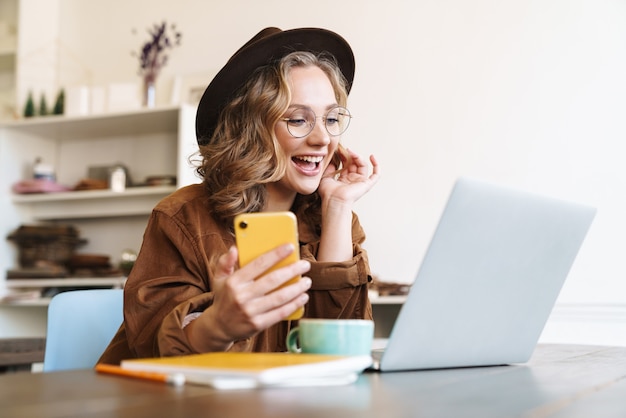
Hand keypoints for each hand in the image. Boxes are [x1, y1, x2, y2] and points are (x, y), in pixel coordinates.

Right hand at [187, 244, 310, 351]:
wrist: (219, 327)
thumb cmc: (224, 298)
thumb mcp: (219, 278)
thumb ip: (225, 262)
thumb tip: (234, 248)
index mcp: (234, 282)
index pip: (258, 264)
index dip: (276, 254)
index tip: (290, 247)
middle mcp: (242, 296)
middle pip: (273, 280)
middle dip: (292, 270)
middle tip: (305, 264)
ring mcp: (250, 311)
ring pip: (280, 297)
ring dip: (297, 288)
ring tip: (307, 281)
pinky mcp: (258, 324)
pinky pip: (280, 313)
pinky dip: (294, 304)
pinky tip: (303, 297)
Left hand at [318, 149, 379, 206]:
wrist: (334, 200)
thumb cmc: (328, 193)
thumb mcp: (326, 177)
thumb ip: (329, 168)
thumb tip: (333, 161)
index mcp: (344, 179)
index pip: (347, 164)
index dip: (345, 156)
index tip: (340, 151)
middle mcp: (352, 180)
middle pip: (355, 164)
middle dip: (351, 155)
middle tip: (346, 150)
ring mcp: (360, 182)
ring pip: (363, 166)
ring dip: (358, 157)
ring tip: (351, 152)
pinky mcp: (367, 184)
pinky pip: (376, 175)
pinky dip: (376, 165)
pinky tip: (372, 156)